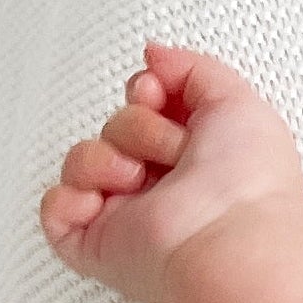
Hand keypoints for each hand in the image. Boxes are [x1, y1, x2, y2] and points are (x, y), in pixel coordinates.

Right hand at [38, 42, 302, 302]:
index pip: (145, 107)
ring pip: (82, 159)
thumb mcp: (236, 100)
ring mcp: (127, 218)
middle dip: (138, 126)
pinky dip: (72, 197)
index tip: (158, 95)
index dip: (144, 92)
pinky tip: (108, 203)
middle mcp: (161, 187)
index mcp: (192, 158)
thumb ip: (192, 68)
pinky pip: (56, 206)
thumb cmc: (247, 182)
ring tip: (140, 179)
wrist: (228, 238)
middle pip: (116, 125)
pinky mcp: (97, 245)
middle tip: (175, 153)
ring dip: (107, 157)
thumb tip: (153, 56)